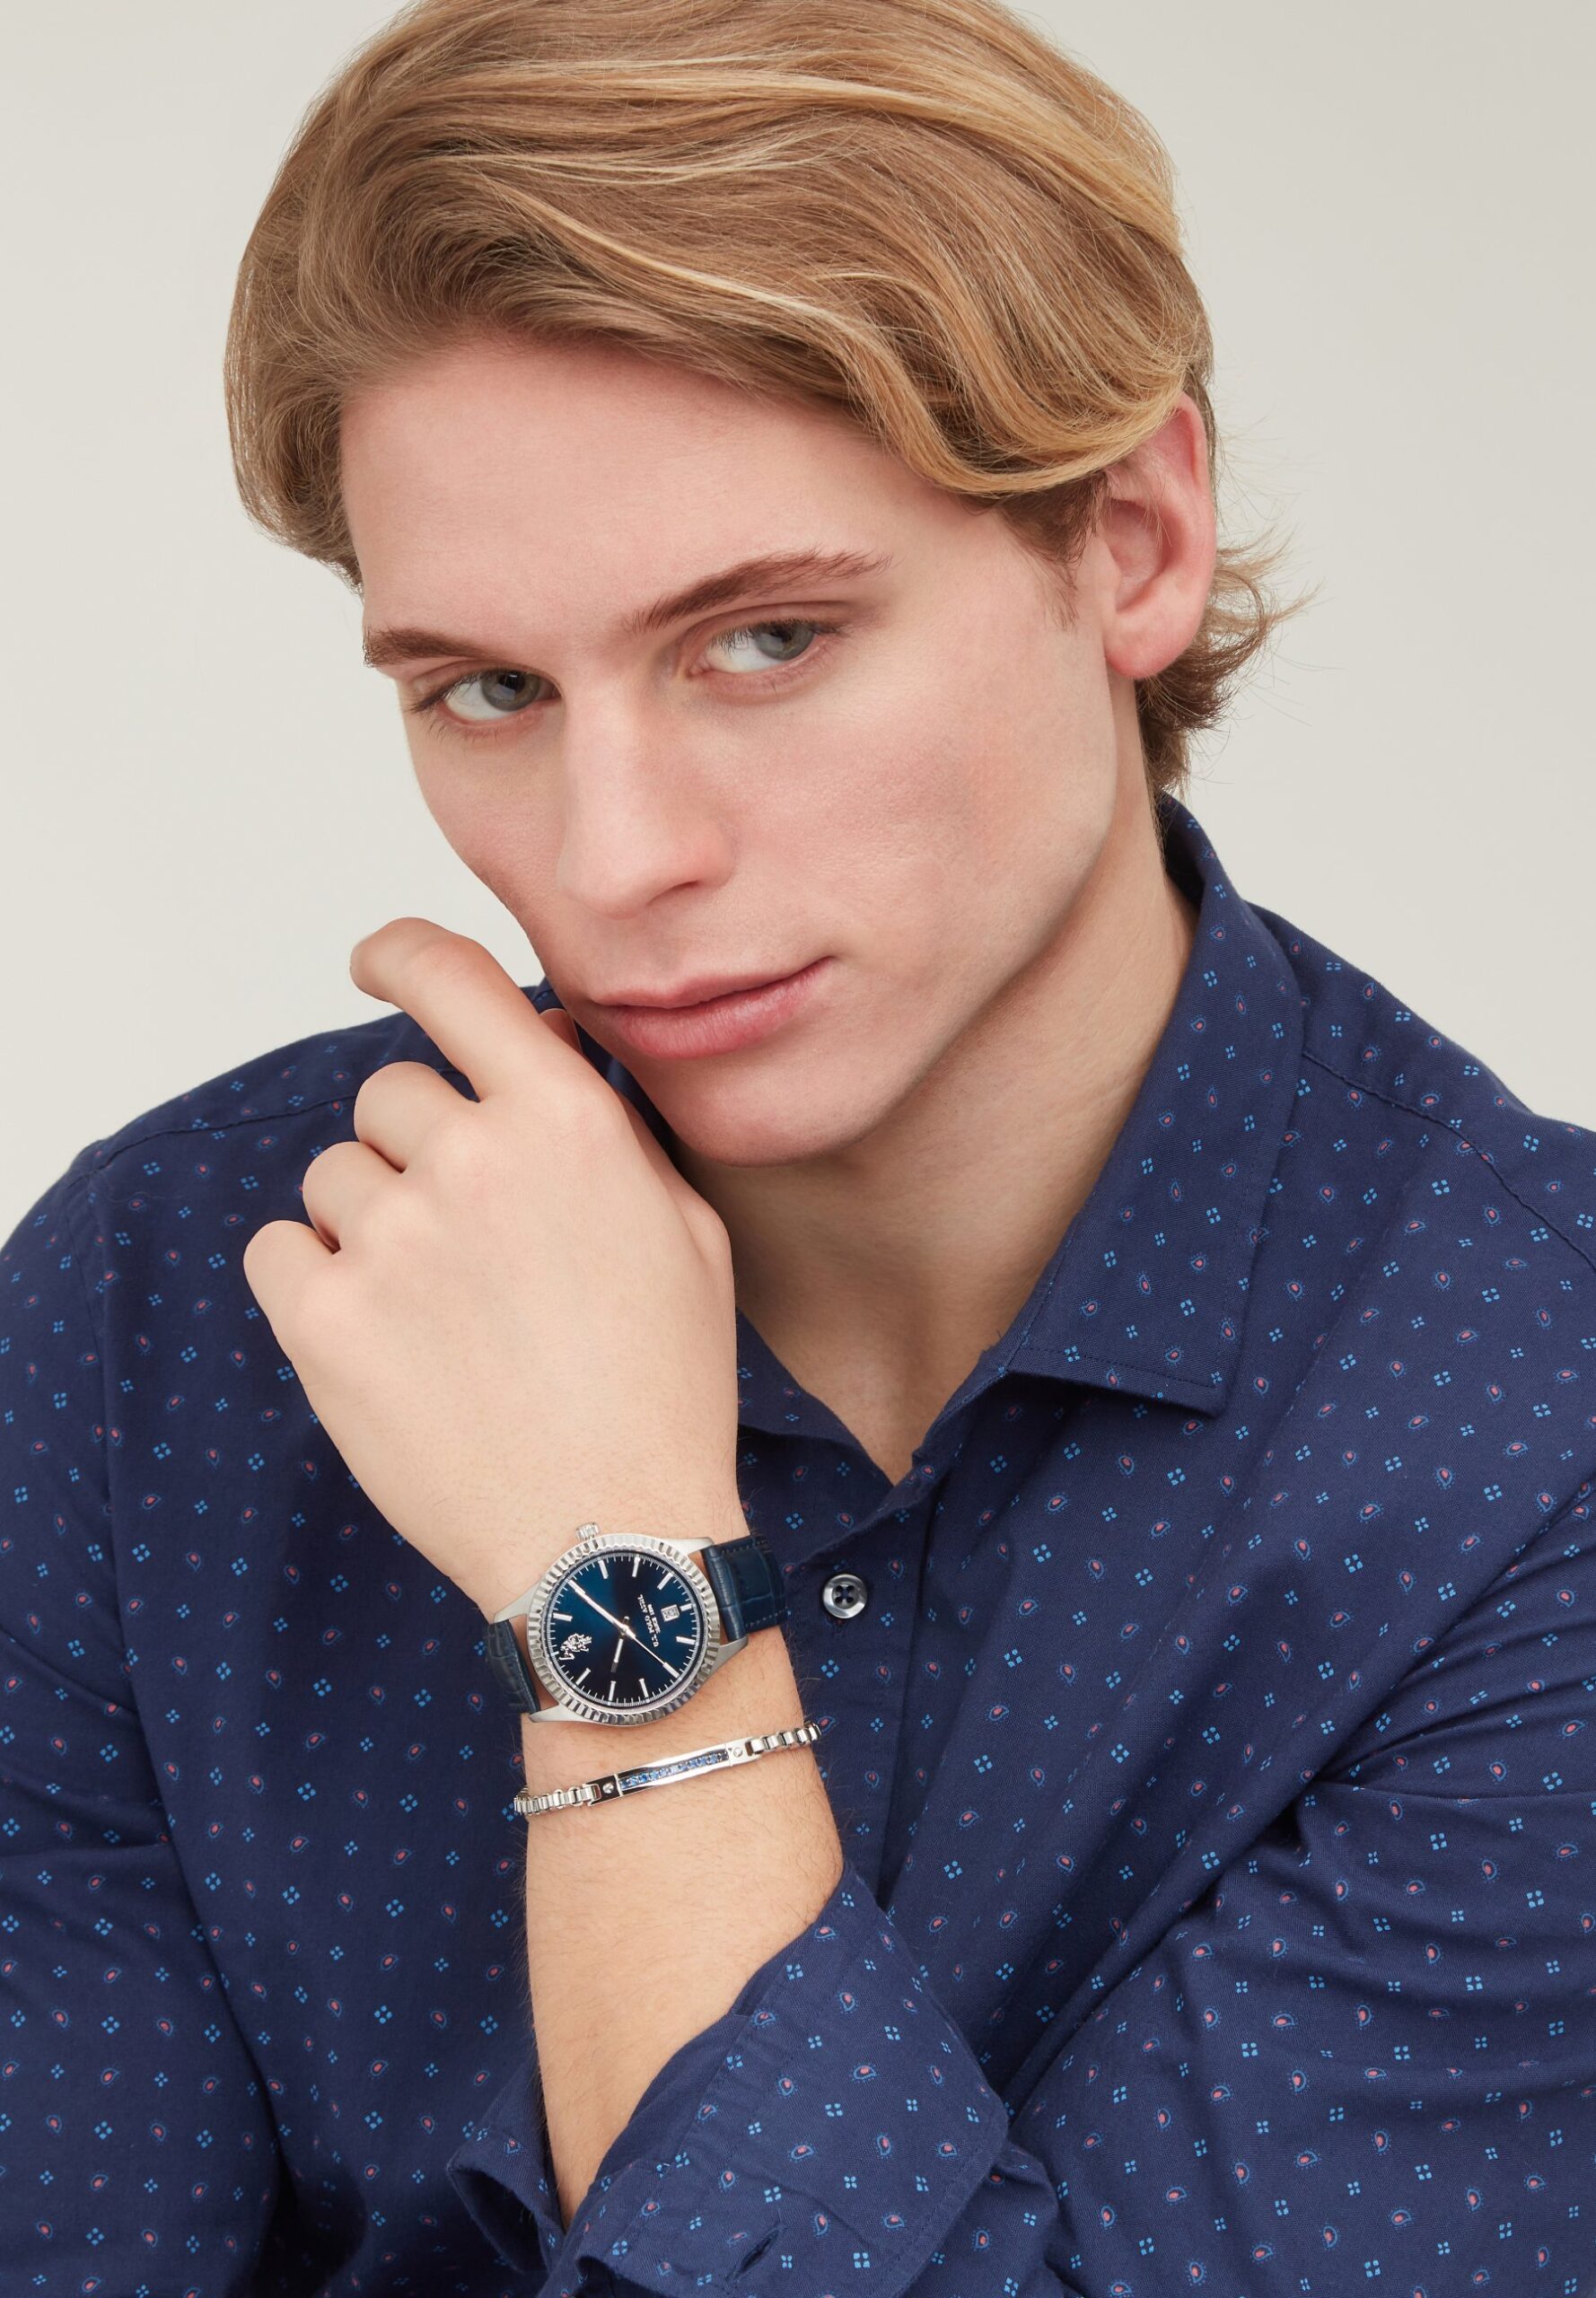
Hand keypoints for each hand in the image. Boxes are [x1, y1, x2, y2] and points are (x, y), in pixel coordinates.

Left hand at [240, 919, 742, 1618]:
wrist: (609, 1539)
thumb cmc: (663, 1389)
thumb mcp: (681, 1230)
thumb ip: (605, 1124)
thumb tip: (537, 1044)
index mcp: (565, 1122)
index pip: (451, 978)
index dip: (401, 954)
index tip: (377, 962)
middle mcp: (472, 1160)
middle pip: (387, 1093)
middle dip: (417, 1148)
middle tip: (466, 1241)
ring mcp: (389, 1239)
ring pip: (334, 1176)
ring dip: (370, 1222)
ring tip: (438, 1314)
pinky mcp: (323, 1320)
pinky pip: (278, 1250)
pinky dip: (315, 1283)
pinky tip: (383, 1340)